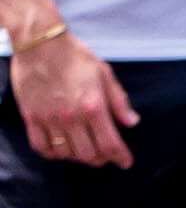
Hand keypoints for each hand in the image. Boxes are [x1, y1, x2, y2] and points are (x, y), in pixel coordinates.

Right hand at [12, 26, 135, 170]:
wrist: (40, 43)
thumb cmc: (75, 56)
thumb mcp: (105, 74)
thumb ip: (119, 100)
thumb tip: (132, 122)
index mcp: (93, 106)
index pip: (110, 143)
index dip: (120, 157)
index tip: (125, 163)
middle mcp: (71, 117)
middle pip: (88, 154)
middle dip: (101, 159)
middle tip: (106, 156)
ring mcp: (49, 118)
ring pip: (65, 153)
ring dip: (77, 157)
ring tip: (85, 151)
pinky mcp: (31, 117)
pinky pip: (40, 146)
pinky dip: (52, 153)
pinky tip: (60, 150)